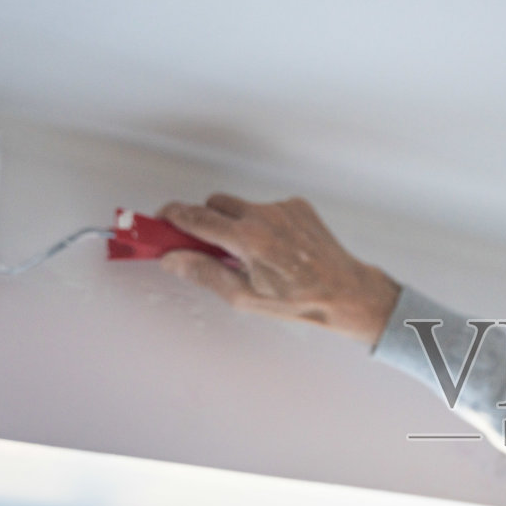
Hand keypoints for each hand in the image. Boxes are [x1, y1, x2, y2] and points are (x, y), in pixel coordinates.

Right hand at [157, 194, 399, 347]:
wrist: (346, 292)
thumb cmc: (300, 301)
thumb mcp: (245, 297)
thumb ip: (205, 273)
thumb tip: (173, 259)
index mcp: (248, 239)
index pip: (195, 217)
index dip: (171, 217)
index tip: (159, 222)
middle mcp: (265, 216)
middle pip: (214, 204)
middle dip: (204, 221)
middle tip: (204, 247)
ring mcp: (283, 208)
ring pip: (240, 205)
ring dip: (234, 223)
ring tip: (248, 254)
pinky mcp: (298, 206)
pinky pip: (266, 208)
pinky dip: (261, 223)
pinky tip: (274, 248)